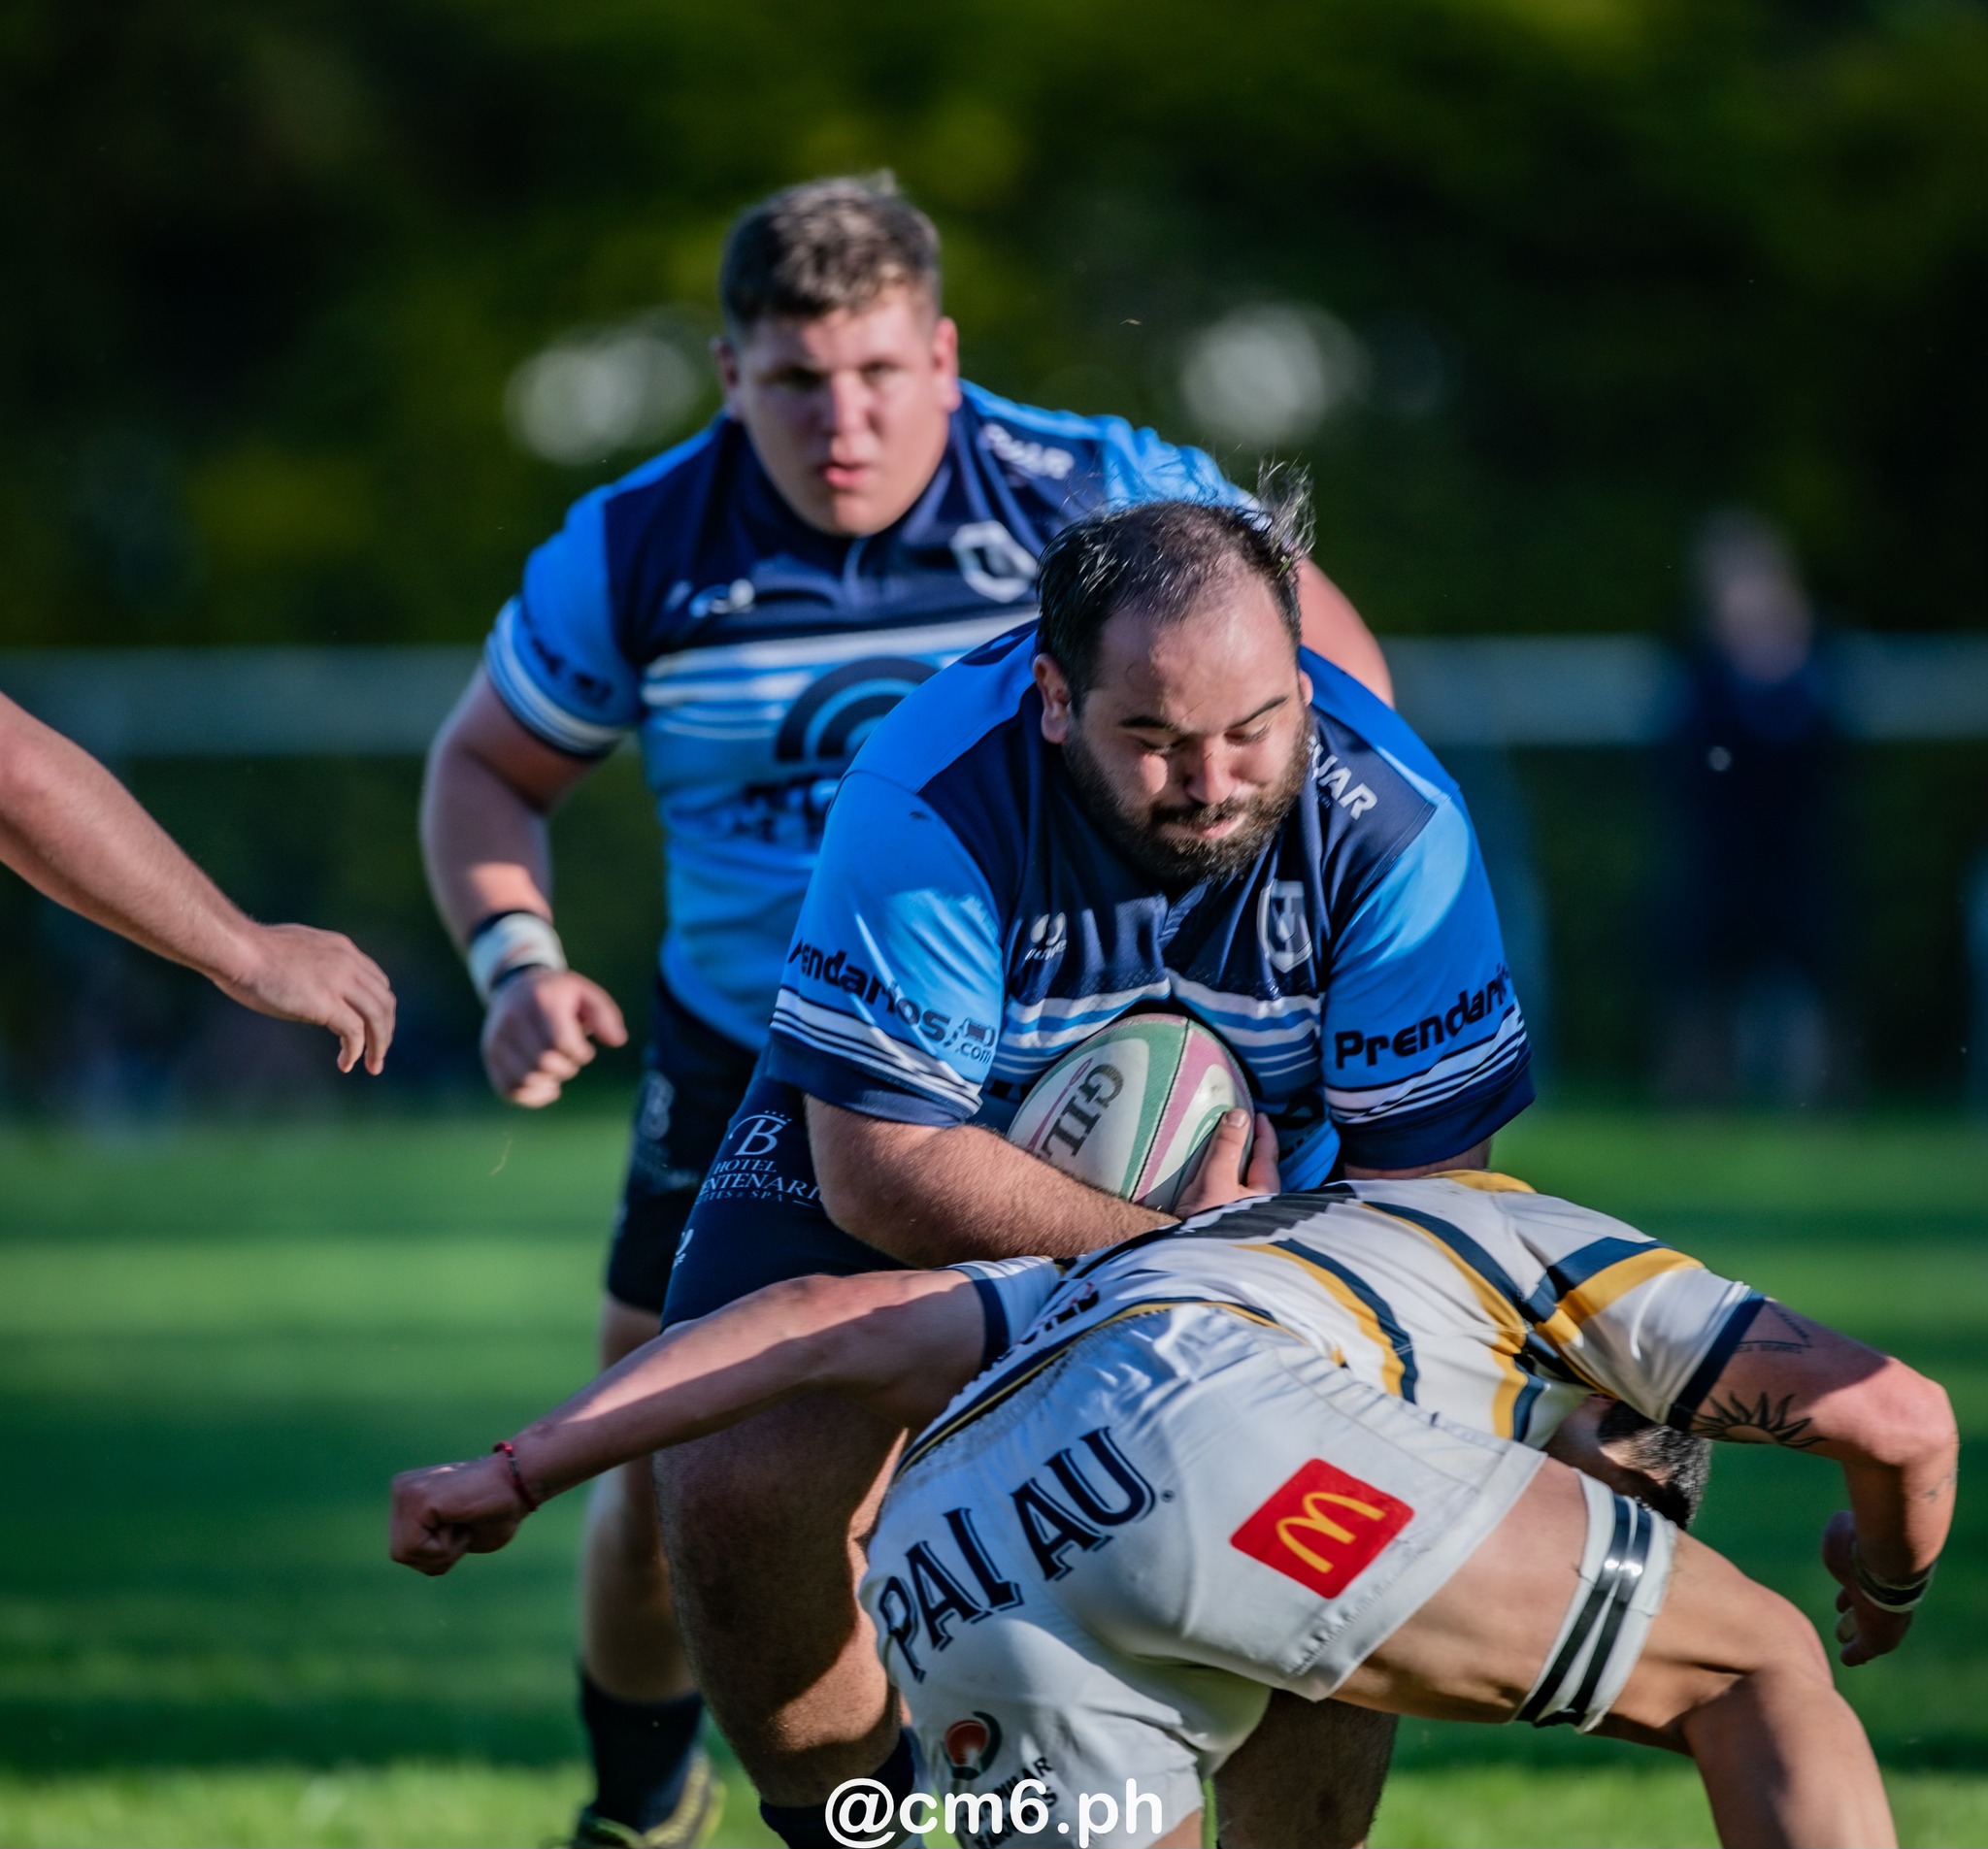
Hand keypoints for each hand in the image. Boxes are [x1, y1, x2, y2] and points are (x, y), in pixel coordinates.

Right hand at [213, 922, 396, 1074]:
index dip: (379, 1007)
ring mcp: (340, 982)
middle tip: (379, 1053)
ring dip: (379, 1045)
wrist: (237, 949)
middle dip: (386, 1029)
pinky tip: (345, 1064)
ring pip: (377, 1018)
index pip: (377, 981)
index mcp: (342, 948)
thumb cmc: (250, 951)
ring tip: (373, 1065)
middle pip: (385, 1001)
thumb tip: (308, 982)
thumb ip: (311, 964)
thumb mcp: (294, 950)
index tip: (372, 1027)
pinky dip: (355, 1050)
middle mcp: (348, 963)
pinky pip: (354, 1032)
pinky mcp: (326, 1002)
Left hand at [390, 1455, 530, 1575]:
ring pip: (406, 1553)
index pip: (404, 1551)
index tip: (463, 1525)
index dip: (438, 1553)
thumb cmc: (498, 1511)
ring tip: (463, 1519)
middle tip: (464, 1525)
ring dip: (443, 1550)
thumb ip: (430, 1543)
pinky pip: (416, 1547)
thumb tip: (420, 1560)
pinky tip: (461, 1518)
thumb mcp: (455, 1534)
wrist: (521, 1482)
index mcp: (407, 1496)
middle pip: (401, 1554)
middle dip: (437, 1555)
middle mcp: (401, 1489)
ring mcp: (406, 1491)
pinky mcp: (417, 1498)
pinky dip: (445, 1546)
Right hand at [480, 967, 627, 1106]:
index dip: (580, 1053)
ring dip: (548, 1082)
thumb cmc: (560, 996)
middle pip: (542, 1062)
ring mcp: (497, 1037)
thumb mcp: (587, 995)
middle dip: (565, 1068)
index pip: (560, 1042)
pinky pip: (509, 1089)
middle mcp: (512, 1018)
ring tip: (556, 1069)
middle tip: (568, 1059)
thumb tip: (618, 1040)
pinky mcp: (490, 1054)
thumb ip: (605, 1016)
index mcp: (540, 1000)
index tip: (583, 1049)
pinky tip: (546, 1086)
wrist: (518, 987)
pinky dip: (532, 1096)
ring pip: (525, 1079)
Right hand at [1175, 1110, 1280, 1216]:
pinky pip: (1230, 1193)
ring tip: (1225, 1150)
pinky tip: (1214, 1178)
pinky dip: (1225, 1180)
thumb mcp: (1216, 1179)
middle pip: (1257, 1168)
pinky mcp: (1228, 1223)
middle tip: (1240, 1129)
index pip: (1268, 1154)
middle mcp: (1260, 1205)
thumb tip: (1239, 1115)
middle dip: (1249, 1148)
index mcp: (1265, 1193)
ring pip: (1244, 1182)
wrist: (1195, 1265)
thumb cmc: (1209, 1221)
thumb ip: (1227, 1146)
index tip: (1259, 1115)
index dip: (1263, 1132)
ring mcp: (1245, 1215)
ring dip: (1235, 1164)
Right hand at [1822, 1510, 1915, 1665]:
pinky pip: (1864, 1648)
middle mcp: (1881, 1594)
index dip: (1849, 1585)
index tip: (1840, 1593)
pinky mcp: (1878, 1638)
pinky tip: (1847, 1658)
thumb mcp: (1841, 1530)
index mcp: (1873, 1569)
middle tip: (1840, 1613)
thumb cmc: (1860, 1542)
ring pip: (1866, 1626)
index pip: (1862, 1580)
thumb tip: (1842, 1536)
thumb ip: (1840, 1537)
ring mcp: (1882, 1617)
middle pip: (1867, 1603)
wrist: (1885, 1562)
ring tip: (1841, 1636)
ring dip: (1854, 1631)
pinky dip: (1856, 1653)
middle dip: (1854, 1607)